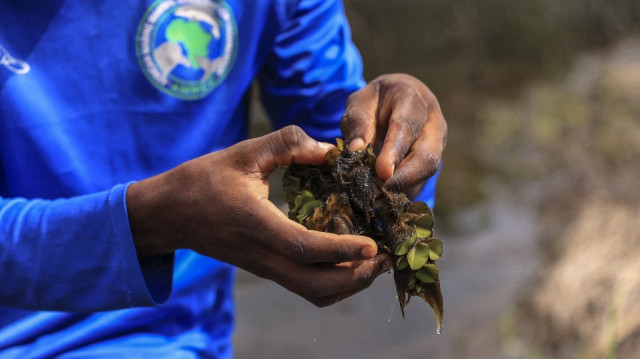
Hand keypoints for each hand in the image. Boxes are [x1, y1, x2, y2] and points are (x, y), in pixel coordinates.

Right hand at [127, 126, 391, 306]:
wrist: (169, 214)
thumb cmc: (203, 180)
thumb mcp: (243, 153)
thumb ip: (287, 144)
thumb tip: (330, 149)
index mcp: (256, 224)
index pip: (304, 248)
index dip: (341, 250)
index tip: (373, 245)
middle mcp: (262, 255)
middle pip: (315, 285)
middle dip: (356, 278)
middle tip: (386, 258)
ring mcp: (263, 267)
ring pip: (312, 292)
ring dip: (348, 284)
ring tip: (375, 263)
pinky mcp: (265, 268)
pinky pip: (304, 286)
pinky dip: (333, 282)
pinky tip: (349, 261)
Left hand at [341, 74, 446, 194]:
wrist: (395, 100)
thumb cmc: (375, 102)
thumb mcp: (360, 104)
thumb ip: (357, 123)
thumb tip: (355, 150)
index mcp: (413, 99)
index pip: (407, 126)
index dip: (395, 151)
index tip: (381, 172)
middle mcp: (433, 122)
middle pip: (427, 154)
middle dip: (404, 177)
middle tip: (378, 193)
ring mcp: (438, 143)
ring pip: (428, 170)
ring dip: (403, 186)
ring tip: (376, 196)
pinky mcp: (434, 160)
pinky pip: (421, 179)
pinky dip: (402, 189)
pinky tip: (382, 196)